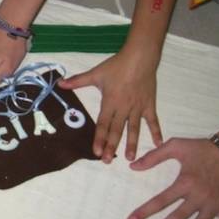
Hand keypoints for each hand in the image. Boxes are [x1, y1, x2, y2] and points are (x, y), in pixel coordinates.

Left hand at [58, 47, 161, 162]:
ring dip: (132, 144)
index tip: (96, 152)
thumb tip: (60, 83)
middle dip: (112, 146)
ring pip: (134, 129)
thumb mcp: (95, 73)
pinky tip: (159, 144)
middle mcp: (124, 108)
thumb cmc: (117, 66)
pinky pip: (153, 120)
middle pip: (117, 130)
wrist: (140, 57)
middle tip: (108, 161)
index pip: (103, 124)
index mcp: (110, 102)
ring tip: (131, 158)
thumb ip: (77, 81)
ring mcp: (138, 107)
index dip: (99, 138)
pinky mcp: (149, 104)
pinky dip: (156, 132)